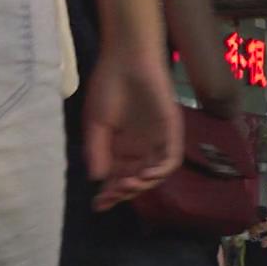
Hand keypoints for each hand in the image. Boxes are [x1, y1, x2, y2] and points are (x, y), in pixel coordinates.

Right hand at [83, 47, 183, 210]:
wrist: (127, 59)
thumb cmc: (108, 87)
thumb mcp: (95, 124)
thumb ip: (97, 151)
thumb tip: (96, 179)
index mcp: (120, 147)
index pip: (117, 177)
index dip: (109, 194)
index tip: (97, 205)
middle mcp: (140, 148)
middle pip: (135, 180)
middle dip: (123, 192)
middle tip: (111, 196)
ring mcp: (157, 140)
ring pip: (153, 174)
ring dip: (142, 185)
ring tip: (126, 185)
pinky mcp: (171, 131)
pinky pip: (171, 158)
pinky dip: (160, 170)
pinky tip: (145, 175)